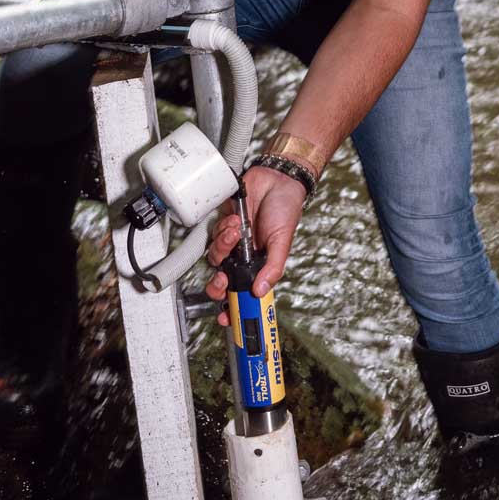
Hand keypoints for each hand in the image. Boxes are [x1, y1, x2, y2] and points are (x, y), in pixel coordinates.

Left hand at [204, 167, 306, 323]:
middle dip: (217, 284)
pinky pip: (213, 235)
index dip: (233, 307)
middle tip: (221, 279)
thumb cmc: (285, 210)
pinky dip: (223, 229)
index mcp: (259, 266)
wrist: (276, 180)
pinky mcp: (223, 225)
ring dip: (224, 246)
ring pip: (215, 257)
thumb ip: (273, 268)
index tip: (226, 319)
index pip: (244, 292)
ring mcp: (232, 242)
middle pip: (222, 281)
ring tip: (237, 231)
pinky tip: (236, 219)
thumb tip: (260, 291)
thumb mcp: (283, 242)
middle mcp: (243, 257)